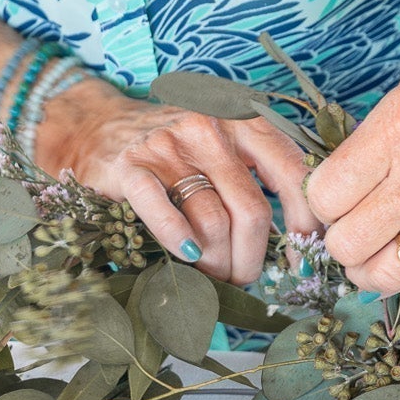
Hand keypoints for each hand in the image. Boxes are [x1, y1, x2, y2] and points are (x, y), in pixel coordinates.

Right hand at [35, 76, 316, 285]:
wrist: (97, 126)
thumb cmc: (172, 148)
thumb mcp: (223, 145)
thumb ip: (259, 174)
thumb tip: (301, 236)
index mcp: (243, 121)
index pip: (293, 174)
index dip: (302, 223)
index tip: (298, 260)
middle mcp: (211, 128)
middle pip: (251, 211)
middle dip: (252, 258)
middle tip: (242, 278)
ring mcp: (170, 146)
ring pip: (212, 221)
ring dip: (216, 263)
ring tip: (212, 276)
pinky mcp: (131, 166)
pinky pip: (165, 213)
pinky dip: (179, 242)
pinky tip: (188, 257)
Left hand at [305, 0, 399, 294]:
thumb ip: (382, 127)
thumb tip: (349, 166)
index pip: (324, 195)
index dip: (320, 197)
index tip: (332, 191)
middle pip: (343, 243)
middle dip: (338, 235)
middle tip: (349, 220)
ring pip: (380, 274)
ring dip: (369, 263)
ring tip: (376, 243)